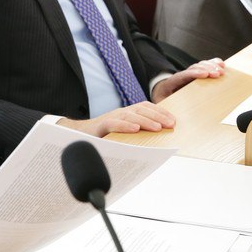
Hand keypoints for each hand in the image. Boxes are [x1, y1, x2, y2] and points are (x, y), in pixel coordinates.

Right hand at [57, 102, 175, 137]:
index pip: (146, 108)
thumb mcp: (124, 135)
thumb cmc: (103, 137)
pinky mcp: (100, 126)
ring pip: (130, 116)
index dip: (160, 112)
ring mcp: (110, 118)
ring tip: (158, 127)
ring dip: (145, 121)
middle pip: (141, 110)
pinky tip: (135, 130)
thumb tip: (157, 143)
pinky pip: (114, 124)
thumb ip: (137, 136)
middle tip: (171, 124)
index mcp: (127, 114)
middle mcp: (120, 113)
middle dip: (158, 116)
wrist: (78, 136)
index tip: (173, 121)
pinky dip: (125, 126)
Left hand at [151, 58, 225, 101]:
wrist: (162, 90)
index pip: (183, 75)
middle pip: (194, 68)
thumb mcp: (160, 102)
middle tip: (217, 74)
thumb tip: (166, 115)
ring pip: (200, 66)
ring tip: (222, 71)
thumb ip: (162, 107)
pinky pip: (205, 66)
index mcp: (172, 82)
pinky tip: (221, 64)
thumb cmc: (162, 98)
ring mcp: (190, 73)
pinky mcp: (197, 74)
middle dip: (207, 69)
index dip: (194, 73)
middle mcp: (182, 75)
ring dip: (212, 66)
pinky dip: (213, 64)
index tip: (205, 75)